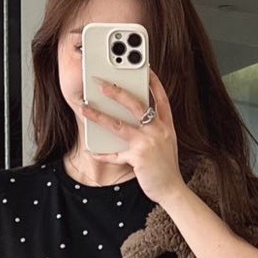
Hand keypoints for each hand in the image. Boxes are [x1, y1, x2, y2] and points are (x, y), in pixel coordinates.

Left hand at [78, 68, 185, 203]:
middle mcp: (158, 130)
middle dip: (117, 92)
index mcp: (166, 125)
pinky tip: (92, 150)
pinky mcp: (138, 158)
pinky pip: (115, 154)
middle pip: (136, 104)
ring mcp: (148, 144)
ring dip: (99, 116)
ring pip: (119, 125)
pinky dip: (102, 153)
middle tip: (101, 83)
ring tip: (84, 108)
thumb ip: (154, 128)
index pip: (160, 97)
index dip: (152, 81)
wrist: (172, 189)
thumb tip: (133, 118)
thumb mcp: (166, 142)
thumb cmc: (166, 166)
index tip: (144, 68)